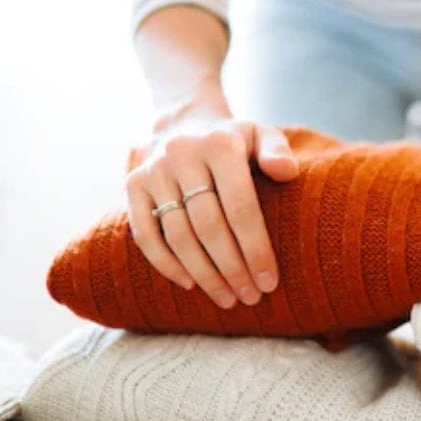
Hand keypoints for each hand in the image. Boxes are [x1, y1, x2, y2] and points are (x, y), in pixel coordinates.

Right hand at [124, 95, 298, 308]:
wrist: (183, 121)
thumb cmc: (232, 140)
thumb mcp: (260, 135)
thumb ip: (276, 151)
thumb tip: (288, 172)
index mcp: (220, 145)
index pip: (240, 207)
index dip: (255, 249)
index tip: (269, 281)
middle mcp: (182, 155)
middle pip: (209, 227)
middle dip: (232, 269)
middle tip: (250, 297)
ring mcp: (153, 171)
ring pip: (178, 236)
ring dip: (203, 274)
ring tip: (227, 298)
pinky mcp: (132, 185)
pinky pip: (145, 234)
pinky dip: (166, 264)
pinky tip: (190, 284)